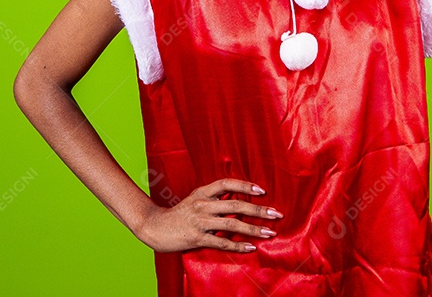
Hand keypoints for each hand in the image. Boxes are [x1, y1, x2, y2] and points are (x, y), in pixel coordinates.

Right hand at [135, 178, 282, 252]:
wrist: (155, 227)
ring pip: (232, 224)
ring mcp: (200, 222)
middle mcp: (202, 204)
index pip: (226, 183)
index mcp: (202, 192)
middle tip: (276, 214)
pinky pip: (221, 242)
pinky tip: (251, 248)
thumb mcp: (194, 199)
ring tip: (270, 232)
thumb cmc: (178, 214)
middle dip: (258, 209)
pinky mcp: (197, 238)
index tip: (262, 190)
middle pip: (235, 204)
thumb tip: (237, 198)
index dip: (245, 185)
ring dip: (253, 229)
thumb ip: (213, 198)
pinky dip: (238, 245)